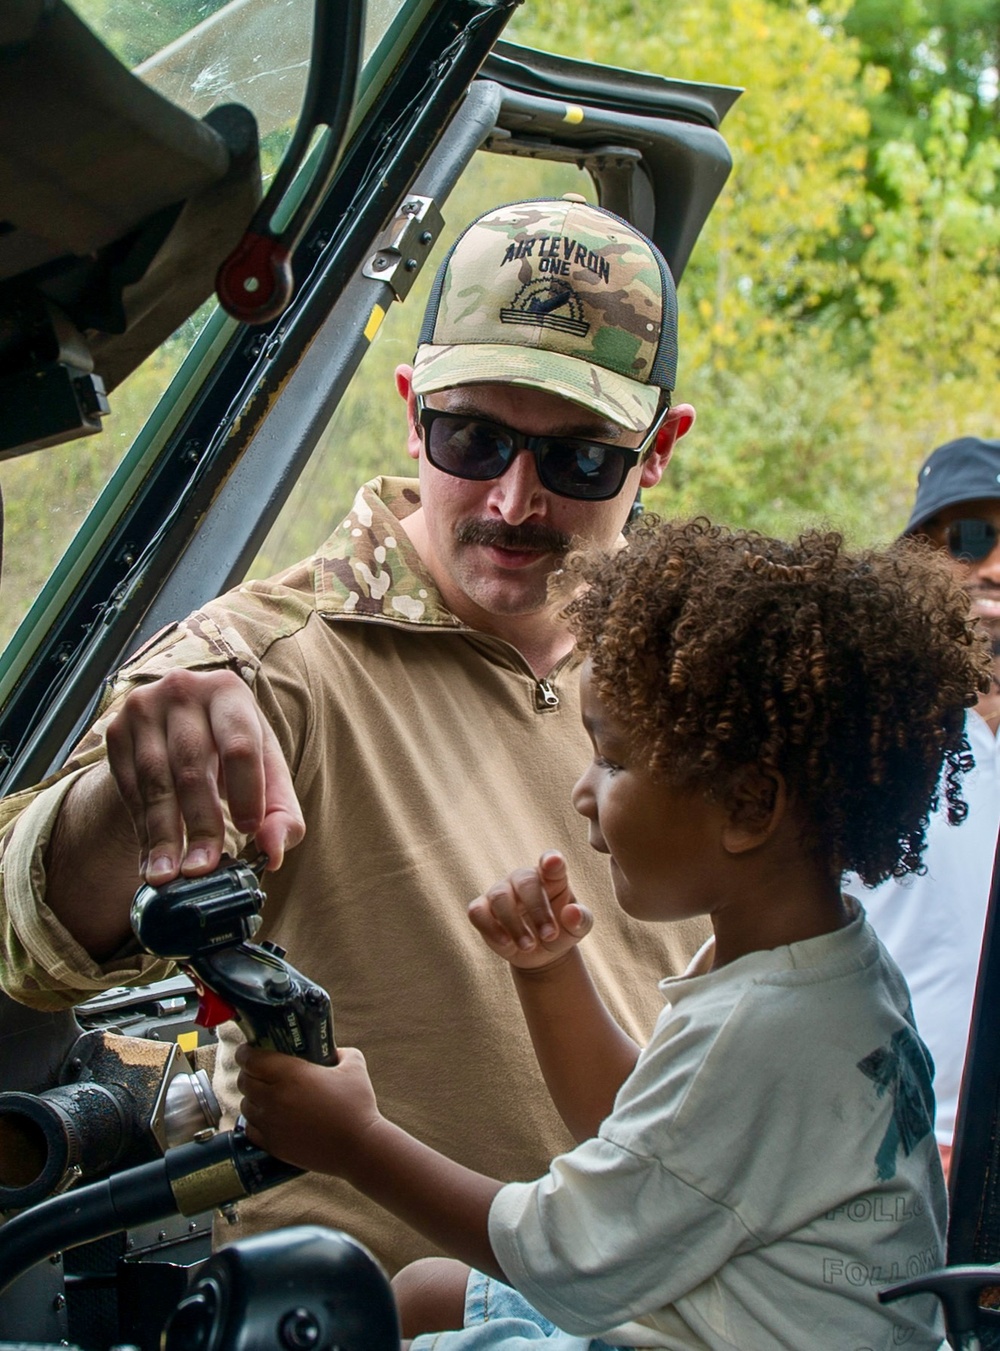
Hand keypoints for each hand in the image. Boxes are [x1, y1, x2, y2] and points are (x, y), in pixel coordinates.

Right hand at [105, 668, 304, 883]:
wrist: (179, 723)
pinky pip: (129, 788)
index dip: (246, 791)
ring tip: (170, 874)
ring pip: (155, 781)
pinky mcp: (116, 731)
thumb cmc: (233, 749)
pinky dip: (142, 828)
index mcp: (229, 692)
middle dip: (200, 824)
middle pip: (193, 767)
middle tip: (203, 869)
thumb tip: (274, 852)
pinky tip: (152, 859)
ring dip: (163, 834)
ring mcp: (144, 708)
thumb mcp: (266, 769)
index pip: (240, 745)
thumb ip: (281, 811)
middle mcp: (183, 690)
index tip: (248, 831)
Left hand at [236, 1045, 380, 1175]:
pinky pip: (250, 1129)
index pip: (251, 1059)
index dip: (246, 1052)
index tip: (249, 1050)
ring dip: (251, 1098)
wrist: (358, 1147)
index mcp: (291, 1074)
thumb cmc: (357, 1105)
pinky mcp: (273, 1145)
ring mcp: (271, 1123)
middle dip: (248, 1073)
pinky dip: (254, 1121)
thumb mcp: (354, 1066)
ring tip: (264, 1096)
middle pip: (244, 1081)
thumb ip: (341, 1052)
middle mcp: (274, 1097)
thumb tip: (333, 1051)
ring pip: (245, 1105)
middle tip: (259, 1071)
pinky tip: (266, 1118)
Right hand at [467, 851, 592, 970]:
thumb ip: (580, 919)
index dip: (551, 861)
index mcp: (551, 876)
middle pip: (525, 882)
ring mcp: (501, 891)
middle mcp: (523, 878)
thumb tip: (572, 913)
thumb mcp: (578, 928)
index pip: (551, 862)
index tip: (553, 863)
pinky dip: (491, 928)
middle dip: (538, 910)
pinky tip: (506, 944)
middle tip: (549, 936)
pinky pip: (477, 911)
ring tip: (529, 946)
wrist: (540, 953)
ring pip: (500, 897)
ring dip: (514, 924)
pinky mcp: (481, 909)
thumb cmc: (562, 930)